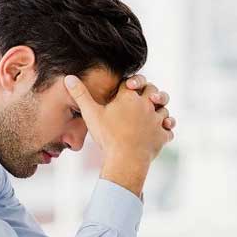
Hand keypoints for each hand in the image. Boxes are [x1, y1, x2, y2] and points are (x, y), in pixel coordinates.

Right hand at [64, 74, 173, 195]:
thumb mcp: (91, 114)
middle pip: (154, 90)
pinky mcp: (162, 136)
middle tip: (144, 98)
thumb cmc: (107, 136)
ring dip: (160, 111)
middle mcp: (146, 105)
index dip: (131, 83)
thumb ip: (81, 95)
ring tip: (153, 115)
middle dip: (150, 92)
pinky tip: (160, 131)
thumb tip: (68, 77)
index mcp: (129, 97)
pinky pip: (168, 130)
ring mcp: (156, 120)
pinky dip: (165, 130)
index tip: (127, 88)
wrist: (125, 159)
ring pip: (164, 109)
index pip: (134, 82)